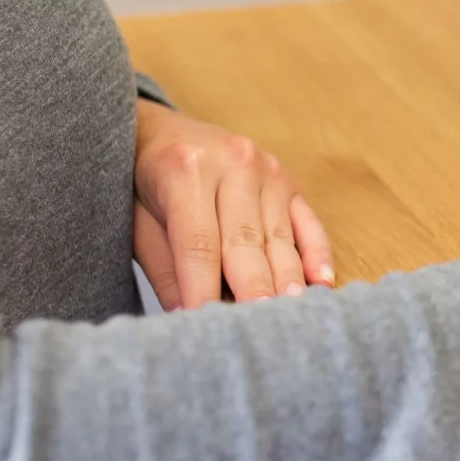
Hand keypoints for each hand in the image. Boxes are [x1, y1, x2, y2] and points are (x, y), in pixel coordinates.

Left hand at [133, 101, 336, 308]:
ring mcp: (267, 169)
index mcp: (186, 170)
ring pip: (278, 237)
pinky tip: (322, 283)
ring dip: (287, 280)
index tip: (205, 326)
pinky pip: (308, 222)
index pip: (198, 243)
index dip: (202, 289)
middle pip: (244, 242)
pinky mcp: (289, 180)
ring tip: (292, 316)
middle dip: (252, 291)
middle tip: (259, 330)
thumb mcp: (137, 219)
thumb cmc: (143, 182)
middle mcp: (233, 164)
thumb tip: (185, 315)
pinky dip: (317, 254)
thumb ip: (164, 266)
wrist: (159, 130)